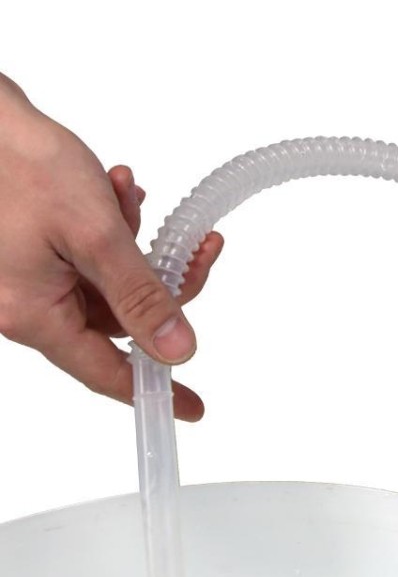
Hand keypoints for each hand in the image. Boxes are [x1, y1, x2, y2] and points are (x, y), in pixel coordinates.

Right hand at [0, 74, 221, 419]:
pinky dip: (108, 227)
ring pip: (105, 281)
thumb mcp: (96, 234)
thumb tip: (176, 349)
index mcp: (32, 315)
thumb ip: (140, 295)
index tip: (190, 409)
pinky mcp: (28, 252)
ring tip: (126, 193)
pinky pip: (85, 258)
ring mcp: (25, 278)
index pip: (105, 372)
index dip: (153, 389)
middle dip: (158, 278)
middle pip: (116, 318)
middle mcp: (23, 305)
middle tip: (196, 244)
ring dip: (132, 241)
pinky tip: (114, 189)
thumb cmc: (22, 167)